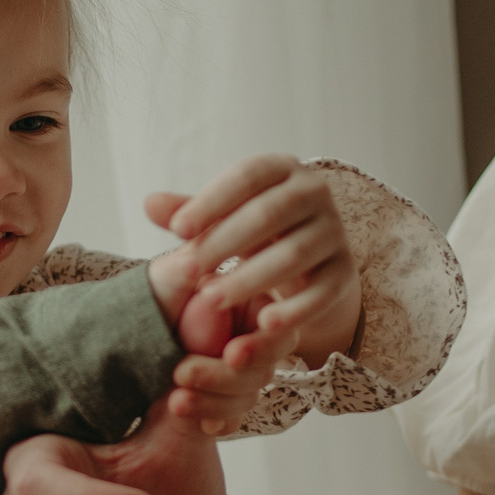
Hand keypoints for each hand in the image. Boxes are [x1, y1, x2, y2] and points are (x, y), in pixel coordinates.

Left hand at [146, 254, 298, 433]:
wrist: (122, 330)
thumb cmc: (153, 293)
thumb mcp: (173, 273)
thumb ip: (199, 269)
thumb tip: (220, 279)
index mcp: (253, 304)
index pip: (278, 331)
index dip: (260, 347)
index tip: (230, 354)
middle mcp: (253, 338)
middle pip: (264, 371)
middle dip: (222, 378)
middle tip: (181, 372)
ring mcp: (240, 373)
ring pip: (247, 398)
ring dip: (212, 402)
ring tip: (174, 400)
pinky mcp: (224, 399)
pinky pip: (233, 419)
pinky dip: (217, 421)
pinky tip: (198, 423)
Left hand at [148, 156, 362, 371]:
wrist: (309, 262)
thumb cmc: (254, 231)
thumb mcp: (223, 217)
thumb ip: (189, 212)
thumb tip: (149, 203)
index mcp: (282, 169)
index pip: (247, 176)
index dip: (212, 201)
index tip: (177, 230)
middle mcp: (315, 193)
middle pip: (270, 215)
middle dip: (225, 244)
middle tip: (187, 271)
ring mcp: (334, 233)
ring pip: (294, 256)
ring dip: (250, 279)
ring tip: (210, 300)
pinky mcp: (344, 272)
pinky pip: (321, 292)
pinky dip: (294, 311)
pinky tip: (264, 325)